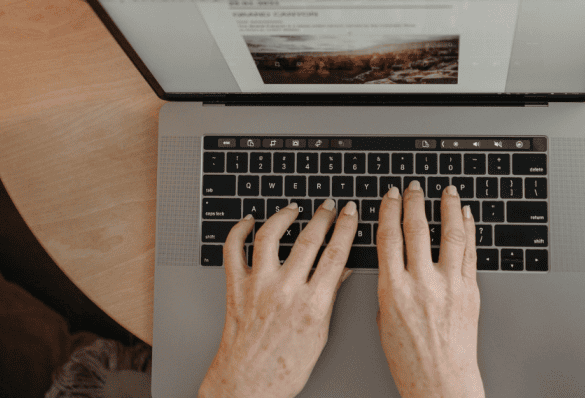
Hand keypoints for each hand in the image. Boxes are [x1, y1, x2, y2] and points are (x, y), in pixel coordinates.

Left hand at [199, 199, 357, 397]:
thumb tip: (343, 269)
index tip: (351, 212)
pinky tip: (249, 221)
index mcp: (312, 304)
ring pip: (271, 235)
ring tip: (294, 209)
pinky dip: (239, 230)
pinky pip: (233, 250)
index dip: (347, 227)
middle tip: (329, 206)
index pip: (336, 253)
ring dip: (285, 216)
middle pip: (309, 239)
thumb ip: (329, 296)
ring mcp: (258, 286)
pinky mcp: (235, 287)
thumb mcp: (320, 333)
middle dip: (323, 216)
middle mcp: (285, 291)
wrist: (247, 385)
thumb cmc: (284, 368)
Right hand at [376, 181, 483, 397]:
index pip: (389, 237)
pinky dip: (468, 230)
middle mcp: (422, 284)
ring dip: (448, 208)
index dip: (388, 211)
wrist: (441, 383)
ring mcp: (449, 286)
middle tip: (413, 188)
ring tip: (447, 191)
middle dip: (414, 202)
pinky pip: (470, 253)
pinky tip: (466, 217)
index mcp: (394, 290)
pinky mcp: (470, 292)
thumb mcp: (385, 319)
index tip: (389, 196)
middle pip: (417, 229)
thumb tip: (396, 258)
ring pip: (450, 235)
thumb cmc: (410, 359)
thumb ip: (390, 285)